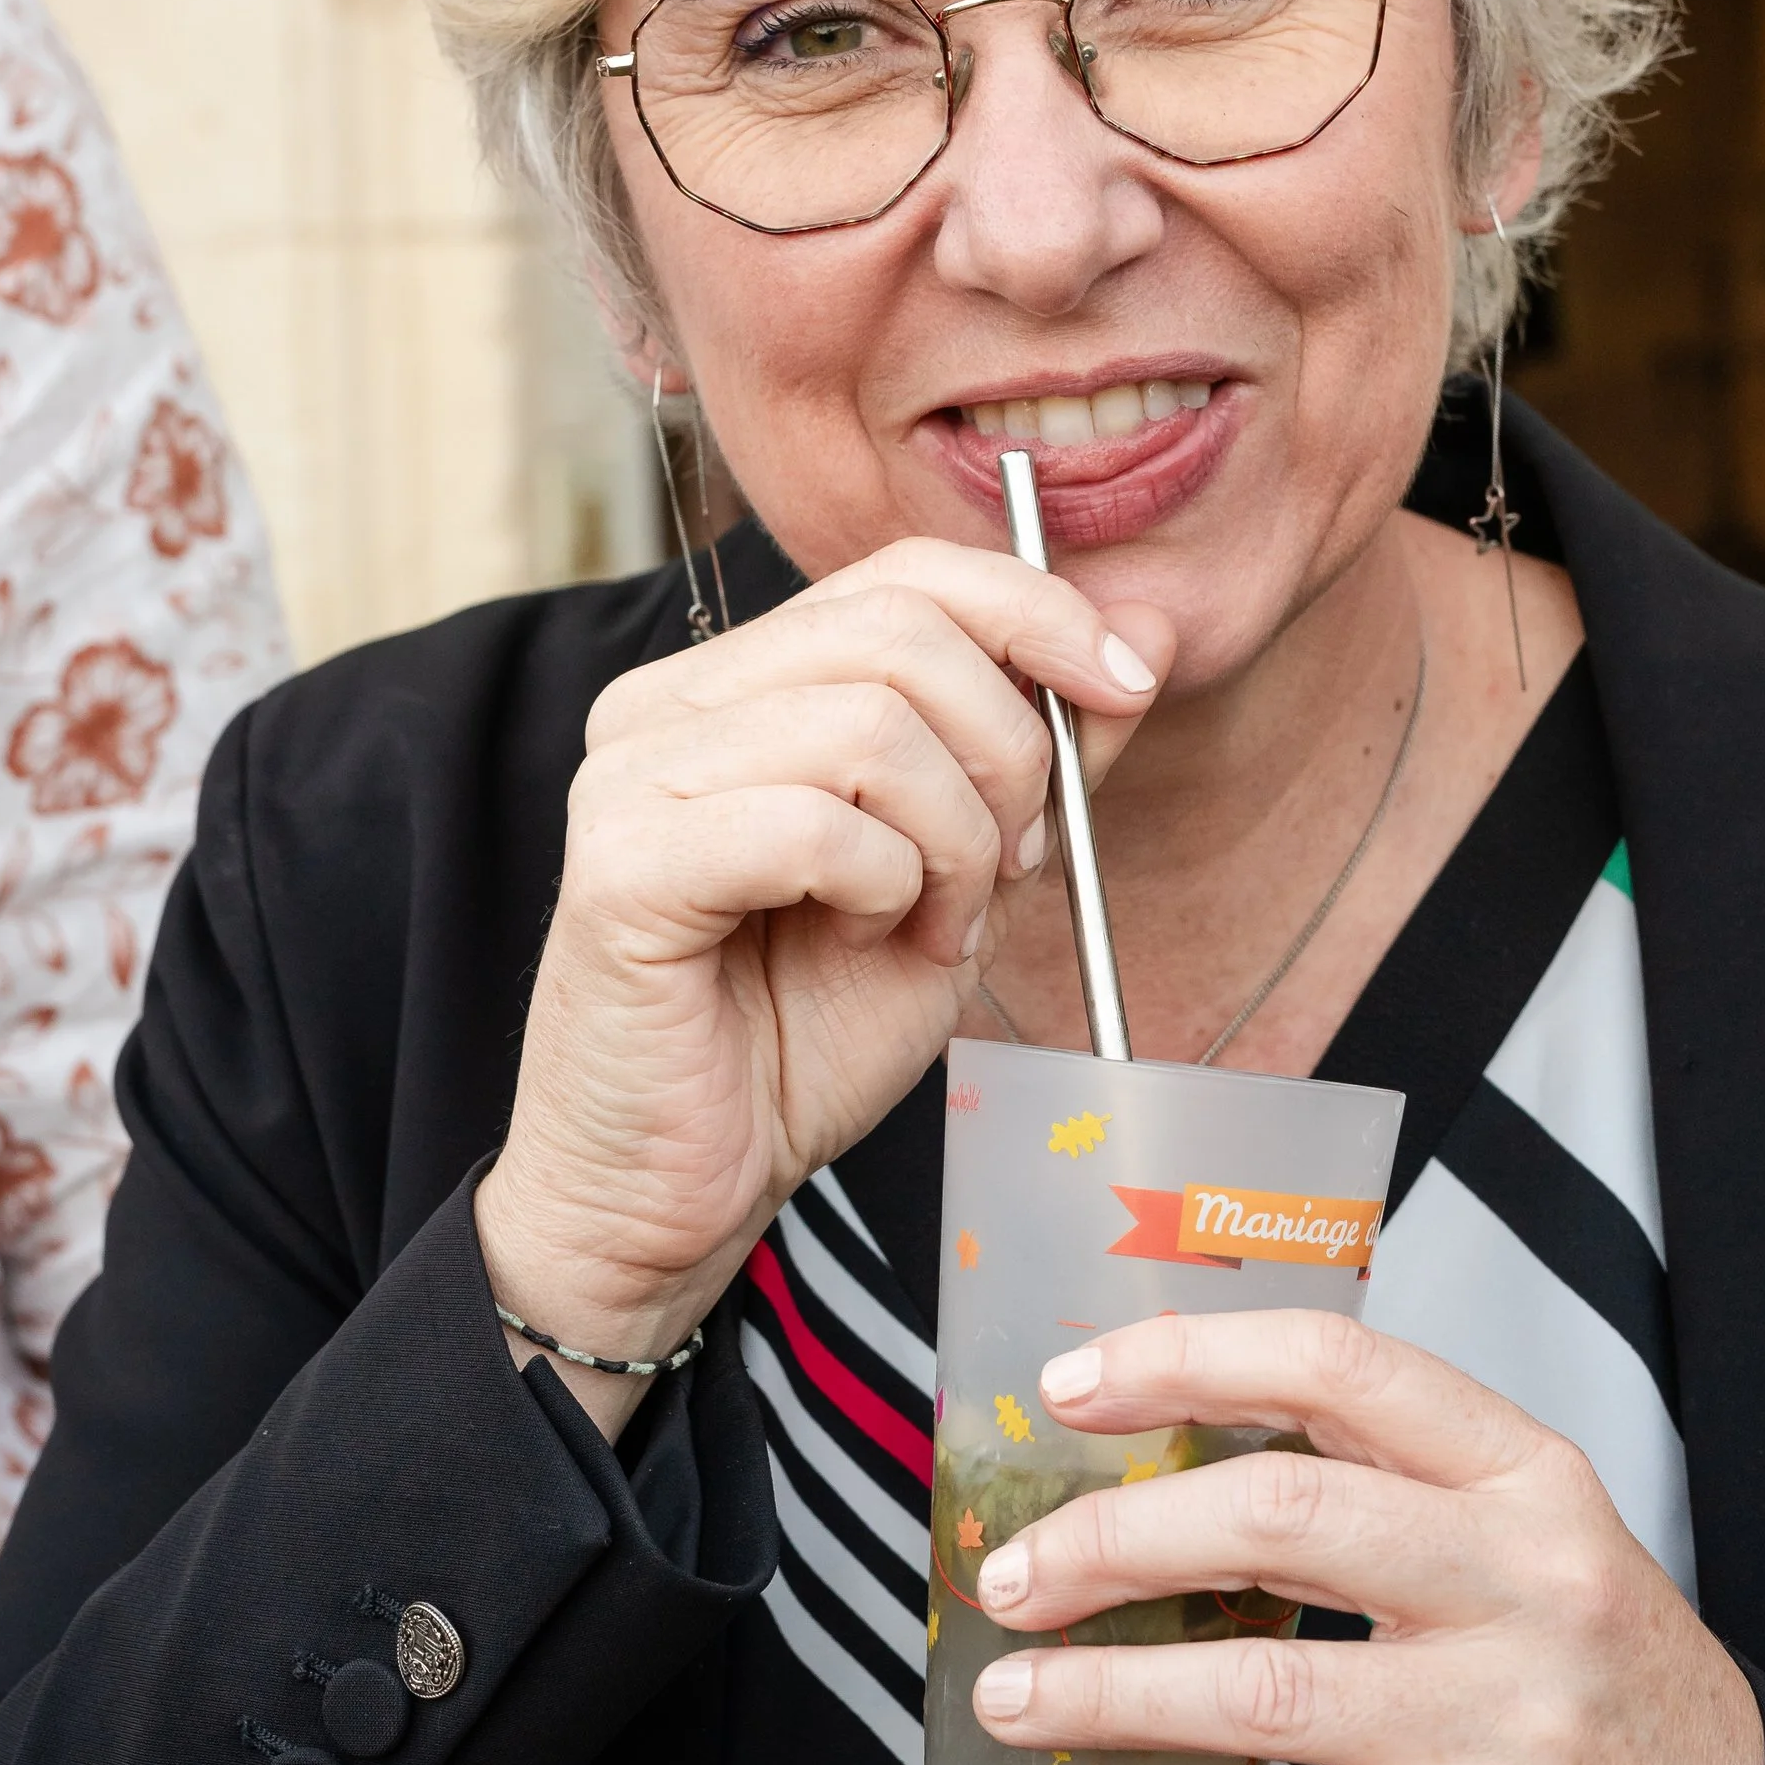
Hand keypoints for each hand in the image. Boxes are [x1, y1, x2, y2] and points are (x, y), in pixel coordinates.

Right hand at [478, 544, 1171, 1415]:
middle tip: (1001, 871)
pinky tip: (863, 942)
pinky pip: (812, 825)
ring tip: (925, 926)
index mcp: (737, 685)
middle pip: (901, 632)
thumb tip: (1142, 633)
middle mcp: (666, 704)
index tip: (1125, 690)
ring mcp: (631, 776)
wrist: (681, 1189)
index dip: (1036, 612)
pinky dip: (883, 888)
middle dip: (1006, 755)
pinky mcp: (621, 866)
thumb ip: (1036, 758)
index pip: (903, 575)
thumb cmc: (799, 1038)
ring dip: (949, 843)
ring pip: (869, 726)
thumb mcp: (958, 877)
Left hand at [969, 1310, 1762, 1764]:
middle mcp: (1530, 1580)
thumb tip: (1160, 1454)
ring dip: (1112, 1693)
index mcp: (1525, 1475)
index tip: (1071, 1392)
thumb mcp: (1526, 1540)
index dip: (1187, 1364)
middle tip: (1013, 1574)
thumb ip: (1378, 1484)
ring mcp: (1521, 1724)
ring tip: (1019, 1695)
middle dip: (1112, 1540)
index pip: (1338, 1370)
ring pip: (1274, 1688)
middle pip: (1283, 1518)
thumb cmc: (1602, 1683)